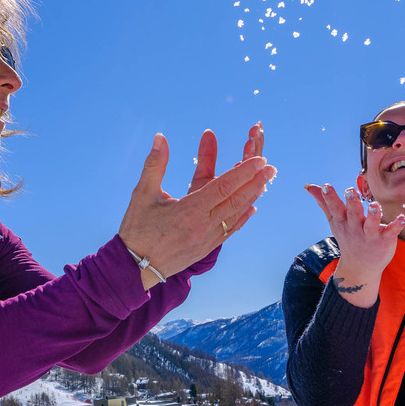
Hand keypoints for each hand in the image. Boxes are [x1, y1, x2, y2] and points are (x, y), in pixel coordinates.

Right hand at [118, 125, 273, 280]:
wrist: (133, 268)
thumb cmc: (136, 229)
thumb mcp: (142, 194)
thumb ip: (155, 164)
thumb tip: (160, 137)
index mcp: (189, 211)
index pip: (223, 187)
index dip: (243, 172)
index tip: (259, 160)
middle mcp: (203, 226)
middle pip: (236, 200)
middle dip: (255, 182)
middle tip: (271, 167)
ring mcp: (207, 239)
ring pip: (235, 215)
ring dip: (251, 197)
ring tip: (265, 182)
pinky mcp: (206, 248)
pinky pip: (230, 230)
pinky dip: (242, 217)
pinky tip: (251, 207)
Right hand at [303, 183, 404, 308]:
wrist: (360, 268)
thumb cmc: (347, 238)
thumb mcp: (334, 221)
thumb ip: (324, 203)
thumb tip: (310, 186)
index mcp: (343, 221)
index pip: (335, 208)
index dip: (330, 197)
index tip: (327, 186)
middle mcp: (355, 228)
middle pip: (352, 214)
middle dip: (351, 203)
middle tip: (350, 190)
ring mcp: (370, 235)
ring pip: (371, 224)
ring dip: (373, 215)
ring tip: (374, 205)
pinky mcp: (385, 240)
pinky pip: (391, 232)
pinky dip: (397, 226)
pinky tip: (403, 219)